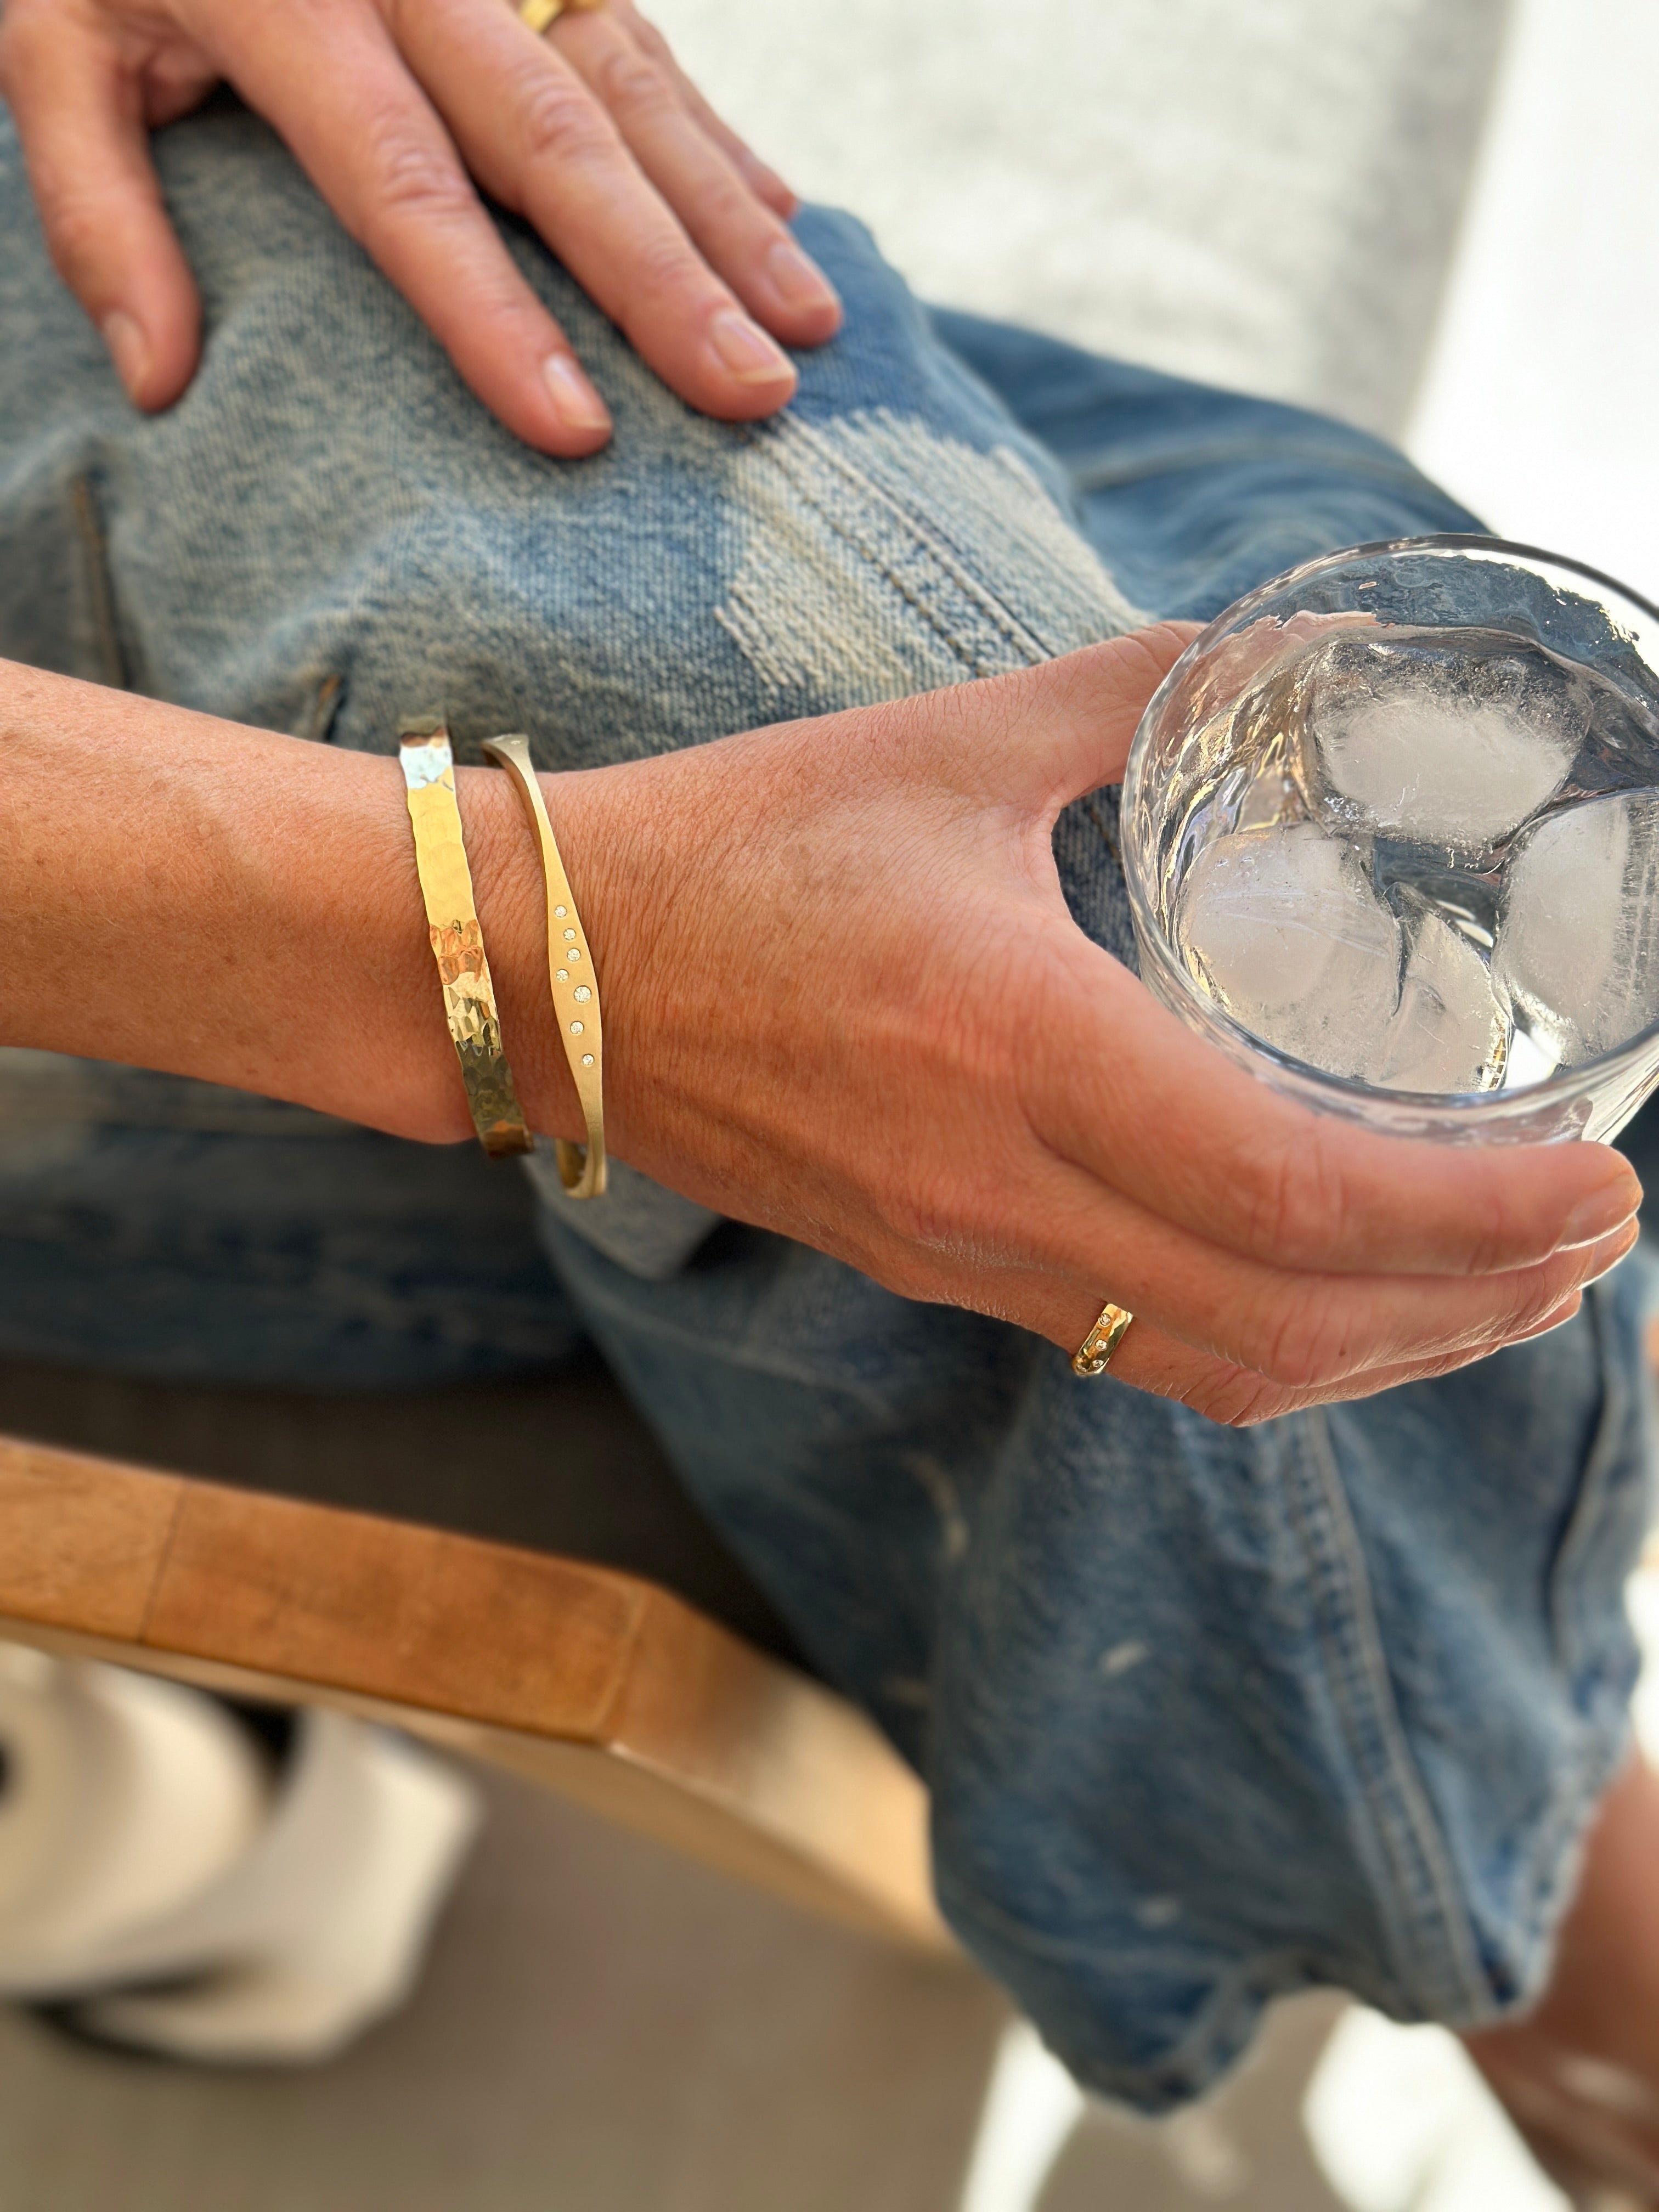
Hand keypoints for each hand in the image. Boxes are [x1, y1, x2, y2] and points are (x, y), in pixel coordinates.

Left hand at [0, 0, 840, 453]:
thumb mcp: (46, 44)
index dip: (495, 314)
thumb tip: (157, 380)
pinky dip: (720, 142)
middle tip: (755, 398)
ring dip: (729, 216)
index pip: (406, 184)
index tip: (577, 430)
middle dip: (669, 279)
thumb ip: (93, 206)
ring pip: (632, 86)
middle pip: (557, 140)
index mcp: (287, 0)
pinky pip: (650, 43)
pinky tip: (784, 223)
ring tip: (806, 333)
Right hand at [546, 627, 1642, 1423]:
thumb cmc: (732, 844)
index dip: (1472, 1217)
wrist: (543, 974)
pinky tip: (1335, 1297)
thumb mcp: (945, 744)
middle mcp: (992, 1187)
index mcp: (1011, 1042)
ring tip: (1502, 1293)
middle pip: (1286, 1322)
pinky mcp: (933, 1274)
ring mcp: (959, 1255)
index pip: (1291, 1193)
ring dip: (1385, 1351)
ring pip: (1219, 1369)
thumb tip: (1270, 649)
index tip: (1598, 1187)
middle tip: (1595, 1243)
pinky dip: (1273, 1351)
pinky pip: (1139, 1362)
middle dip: (1474, 1304)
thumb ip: (1131, 692)